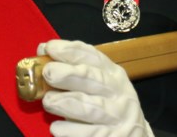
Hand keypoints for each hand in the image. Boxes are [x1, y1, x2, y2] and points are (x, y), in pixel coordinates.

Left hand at [37, 40, 152, 136]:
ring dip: (65, 103)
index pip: (92, 57)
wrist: (132, 136)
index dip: (70, 50)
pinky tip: (57, 128)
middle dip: (68, 74)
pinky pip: (88, 134)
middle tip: (48, 73)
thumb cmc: (106, 106)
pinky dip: (70, 130)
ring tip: (48, 102)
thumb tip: (43, 51)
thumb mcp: (97, 85)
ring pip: (90, 108)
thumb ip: (73, 69)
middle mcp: (118, 93)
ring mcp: (117, 118)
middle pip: (93, 79)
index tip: (49, 48)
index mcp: (113, 74)